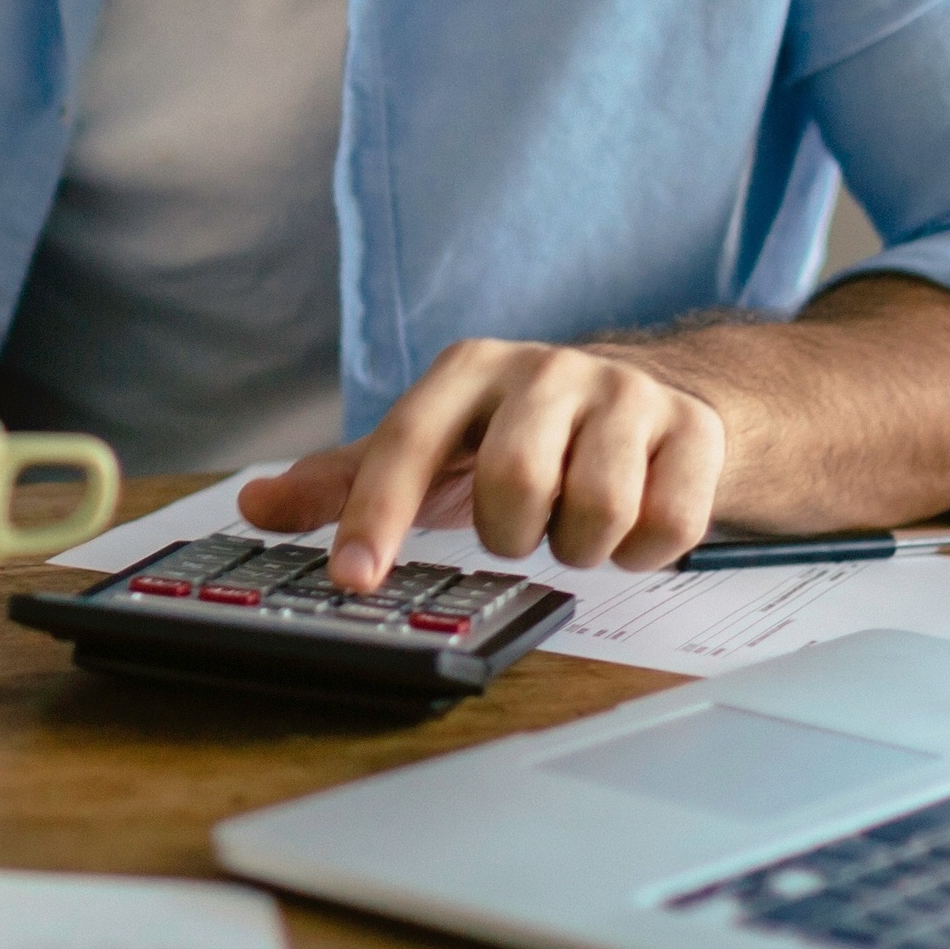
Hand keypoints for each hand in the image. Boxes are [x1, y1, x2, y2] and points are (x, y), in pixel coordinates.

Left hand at [239, 339, 729, 588]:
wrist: (662, 400)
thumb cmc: (524, 433)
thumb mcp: (435, 448)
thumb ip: (346, 481)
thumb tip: (254, 503)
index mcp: (469, 370)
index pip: (408, 441)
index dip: (375, 515)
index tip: (351, 579)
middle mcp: (547, 369)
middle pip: (515, 483)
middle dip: (512, 534)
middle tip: (520, 529)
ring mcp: (628, 394)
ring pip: (597, 511)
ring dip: (579, 547)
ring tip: (574, 526)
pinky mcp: (695, 430)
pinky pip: (666, 526)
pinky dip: (643, 553)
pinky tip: (633, 529)